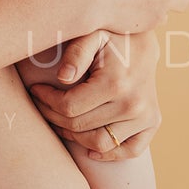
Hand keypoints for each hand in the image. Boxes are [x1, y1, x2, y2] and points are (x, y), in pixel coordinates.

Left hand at [27, 28, 161, 161]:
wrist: (144, 39)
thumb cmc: (111, 35)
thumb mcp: (92, 33)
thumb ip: (76, 52)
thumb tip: (63, 78)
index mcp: (116, 83)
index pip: (69, 107)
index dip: (46, 101)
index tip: (36, 90)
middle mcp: (133, 104)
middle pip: (80, 127)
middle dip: (54, 117)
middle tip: (42, 104)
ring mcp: (145, 116)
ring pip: (99, 144)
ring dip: (74, 136)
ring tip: (61, 120)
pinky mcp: (152, 122)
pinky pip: (128, 150)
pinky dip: (108, 154)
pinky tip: (89, 148)